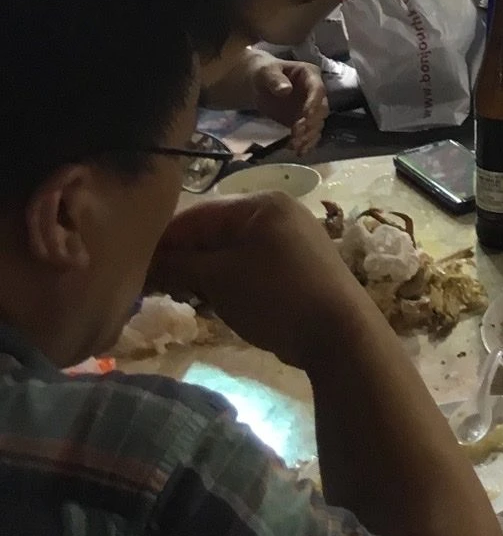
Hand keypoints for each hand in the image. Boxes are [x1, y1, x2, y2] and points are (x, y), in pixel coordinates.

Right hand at [149, 190, 367, 371]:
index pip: (196, 214)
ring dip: (201, 272)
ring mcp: (289, 239)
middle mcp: (276, 212)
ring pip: (229, 250)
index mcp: (259, 204)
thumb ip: (178, 265)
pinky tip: (208, 300)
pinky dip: (225, 279)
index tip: (130, 266)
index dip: (161, 240)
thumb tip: (143, 264)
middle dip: (181, 257)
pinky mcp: (295, 265)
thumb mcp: (219, 279)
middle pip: (213, 231)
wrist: (338, 332)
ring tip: (174, 295)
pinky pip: (248, 264)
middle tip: (149, 286)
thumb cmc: (275, 296)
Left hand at [245, 54, 327, 153]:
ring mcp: (311, 108)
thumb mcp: (266, 72)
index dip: (314, 104)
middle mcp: (315, 93)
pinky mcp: (304, 122)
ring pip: (317, 124)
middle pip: (321, 110)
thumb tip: (285, 90)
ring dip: (309, 136)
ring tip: (294, 146)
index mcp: (311, 76)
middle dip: (311, 124)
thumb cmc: (264, 73)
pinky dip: (307, 143)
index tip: (305, 117)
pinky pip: (310, 133)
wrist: (258, 84)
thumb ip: (275, 80)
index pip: (318, 90)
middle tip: (296, 133)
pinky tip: (300, 152)